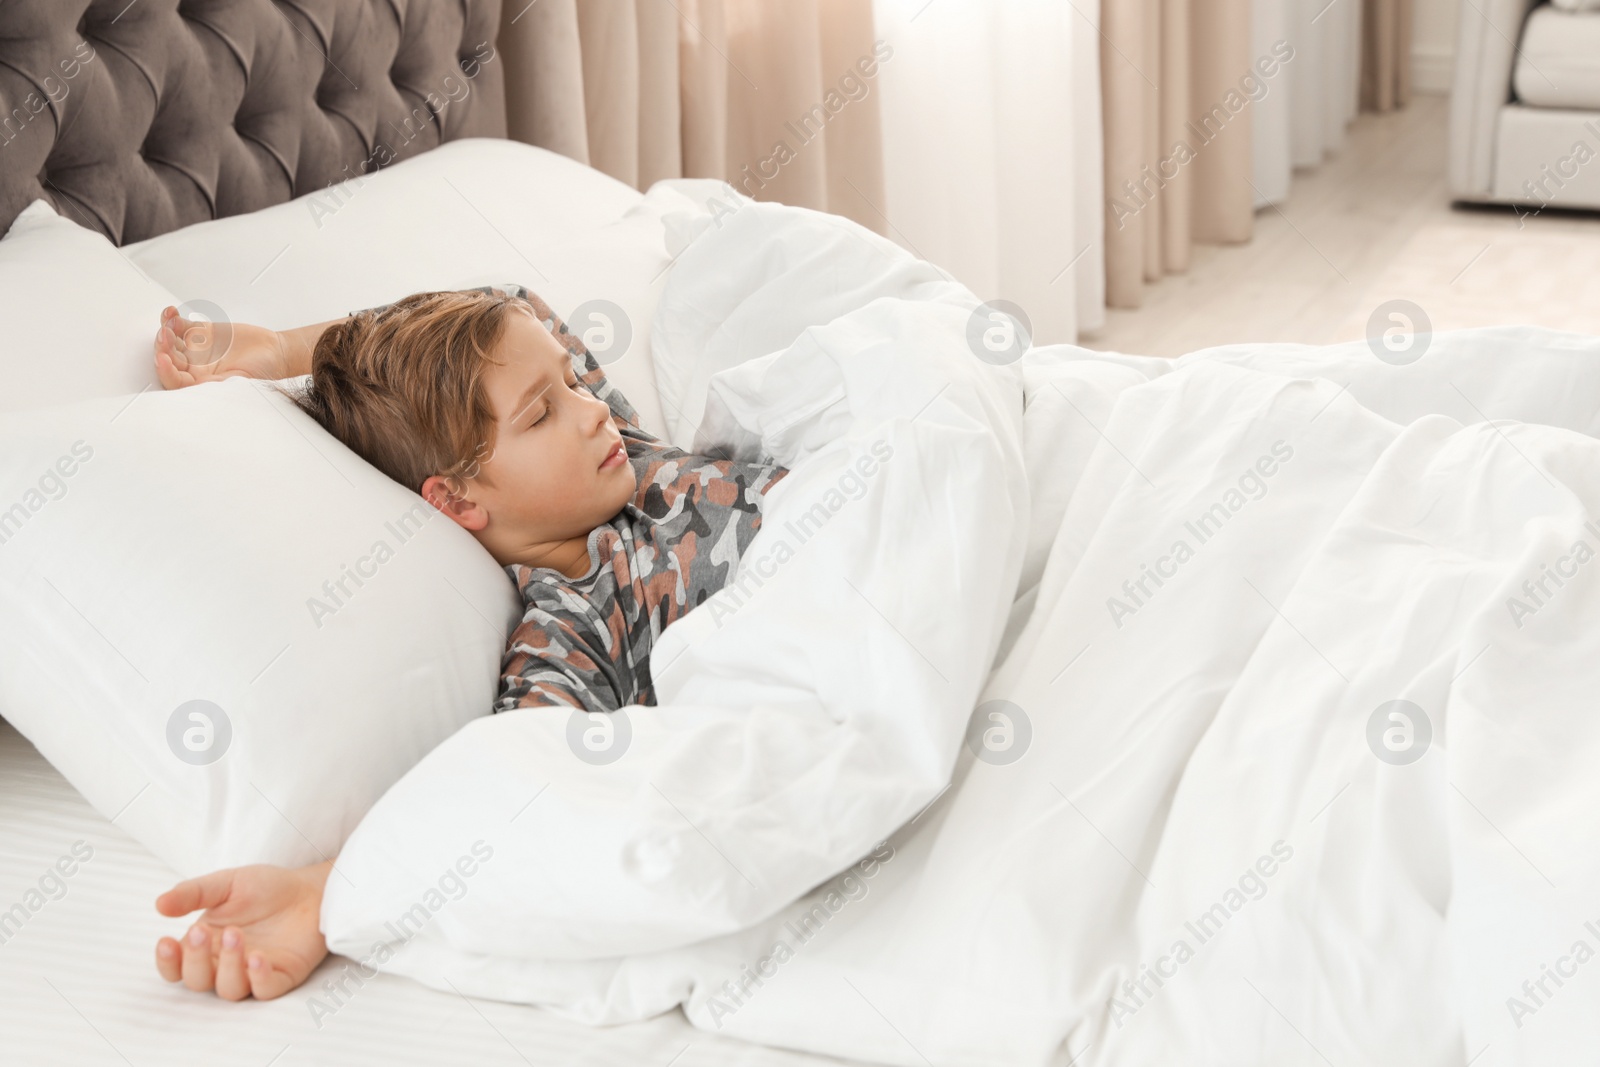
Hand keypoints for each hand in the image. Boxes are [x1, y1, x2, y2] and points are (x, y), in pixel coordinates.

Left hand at [153, 305, 293, 388]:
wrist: (275, 351)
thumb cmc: (261, 371)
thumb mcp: (239, 382)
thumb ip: (214, 384)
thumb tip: (191, 388)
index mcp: (200, 383)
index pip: (174, 380)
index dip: (165, 371)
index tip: (162, 359)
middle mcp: (194, 367)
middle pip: (168, 358)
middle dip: (163, 348)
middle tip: (164, 336)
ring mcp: (195, 349)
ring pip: (170, 340)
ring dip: (165, 330)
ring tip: (169, 322)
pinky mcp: (201, 332)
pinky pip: (179, 325)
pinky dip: (172, 318)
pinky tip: (171, 312)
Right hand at [154, 860, 332, 999]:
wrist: (310, 888)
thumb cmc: (266, 888)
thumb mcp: (226, 884)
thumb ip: (193, 893)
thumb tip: (159, 904)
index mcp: (206, 945)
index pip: (176, 967)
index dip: (167, 961)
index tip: (166, 941)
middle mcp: (225, 964)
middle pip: (197, 981)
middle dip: (196, 959)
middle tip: (203, 930)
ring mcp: (252, 973)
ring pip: (228, 989)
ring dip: (227, 965)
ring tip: (235, 934)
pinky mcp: (282, 976)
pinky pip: (265, 990)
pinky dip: (258, 978)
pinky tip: (257, 957)